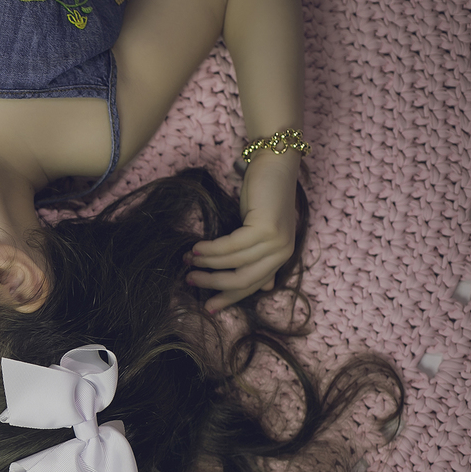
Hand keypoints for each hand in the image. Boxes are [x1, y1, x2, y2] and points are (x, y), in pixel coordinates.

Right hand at [185, 152, 299, 312]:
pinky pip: (232, 246)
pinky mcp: (267, 229)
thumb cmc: (263, 196)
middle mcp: (282, 252)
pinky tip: (197, 248)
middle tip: (191, 280)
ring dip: (207, 263)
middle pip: (243, 280)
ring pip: (235, 263)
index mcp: (280, 256)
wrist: (274, 164)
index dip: (228, 298)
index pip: (252, 285)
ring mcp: (276, 241)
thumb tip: (263, 288)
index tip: (208, 307)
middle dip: (214, 283)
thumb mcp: (259, 231)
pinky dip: (211, 249)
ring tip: (188, 260)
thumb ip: (259, 257)